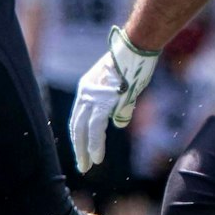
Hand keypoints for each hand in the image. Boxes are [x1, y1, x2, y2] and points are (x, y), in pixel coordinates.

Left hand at [70, 27, 160, 172]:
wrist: (137, 49)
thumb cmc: (134, 66)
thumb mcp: (124, 89)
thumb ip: (119, 108)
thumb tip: (118, 124)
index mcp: (87, 88)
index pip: (78, 117)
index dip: (80, 136)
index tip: (83, 150)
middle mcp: (85, 92)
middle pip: (76, 125)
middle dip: (79, 147)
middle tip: (82, 165)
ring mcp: (92, 96)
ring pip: (83, 129)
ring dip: (85, 150)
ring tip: (88, 165)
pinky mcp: (102, 101)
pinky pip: (95, 127)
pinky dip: (95, 144)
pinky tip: (96, 157)